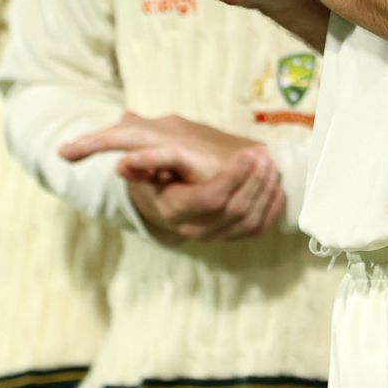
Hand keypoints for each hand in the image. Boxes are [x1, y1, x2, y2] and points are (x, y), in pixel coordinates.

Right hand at [59, 111, 284, 242]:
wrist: (169, 191)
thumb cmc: (156, 164)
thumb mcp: (142, 153)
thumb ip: (132, 156)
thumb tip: (109, 162)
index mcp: (173, 208)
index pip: (208, 199)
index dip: (231, 179)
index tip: (250, 153)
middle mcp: (194, 227)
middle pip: (233, 210)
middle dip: (254, 182)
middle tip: (267, 156)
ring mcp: (214, 234)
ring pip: (248, 220)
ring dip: (265, 192)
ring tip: (274, 166)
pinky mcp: (232, 234)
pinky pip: (257, 228)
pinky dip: (271, 208)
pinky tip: (278, 187)